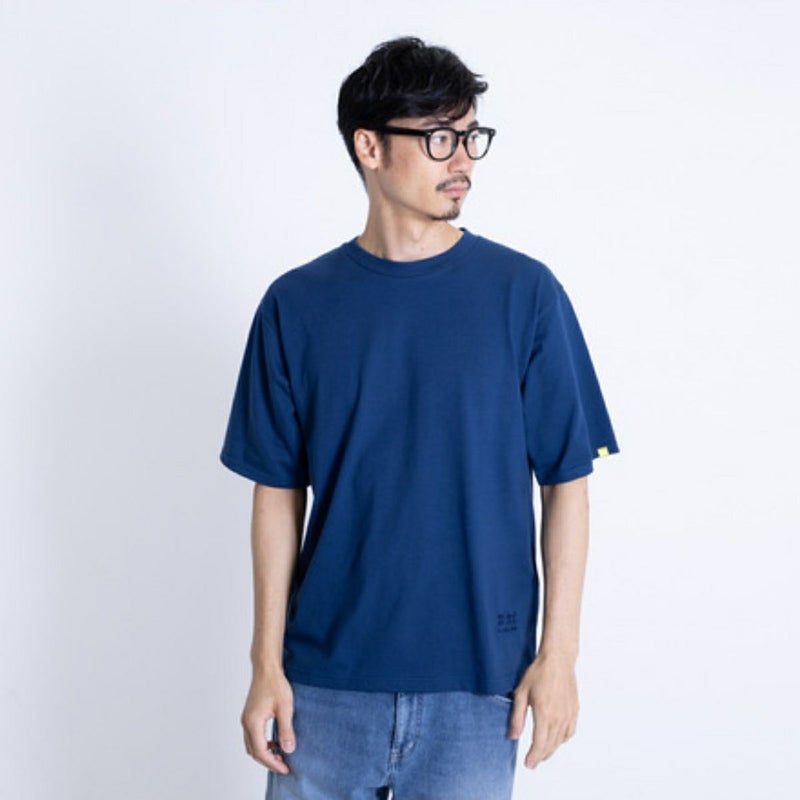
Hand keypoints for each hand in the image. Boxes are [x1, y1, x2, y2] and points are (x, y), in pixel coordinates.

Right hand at [241, 667, 296, 773]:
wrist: (266, 667)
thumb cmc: (275, 684)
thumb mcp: (285, 708)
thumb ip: (286, 730)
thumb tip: (289, 749)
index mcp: (253, 723)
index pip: (261, 751)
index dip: (273, 763)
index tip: (286, 768)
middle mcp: (246, 723)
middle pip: (254, 751)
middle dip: (268, 761)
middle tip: (284, 766)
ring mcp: (246, 719)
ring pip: (252, 745)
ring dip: (265, 753)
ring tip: (281, 756)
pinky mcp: (250, 715)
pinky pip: (253, 736)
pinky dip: (263, 744)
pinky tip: (276, 742)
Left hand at [508, 651, 578, 768]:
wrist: (558, 660)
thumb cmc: (538, 673)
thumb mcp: (521, 693)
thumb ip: (517, 716)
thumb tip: (513, 736)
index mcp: (544, 714)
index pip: (539, 744)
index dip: (533, 757)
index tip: (528, 764)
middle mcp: (559, 717)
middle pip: (550, 745)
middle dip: (541, 756)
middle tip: (532, 761)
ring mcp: (568, 714)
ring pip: (560, 741)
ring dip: (551, 749)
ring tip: (542, 752)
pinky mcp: (574, 710)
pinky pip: (570, 732)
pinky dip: (563, 739)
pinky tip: (556, 739)